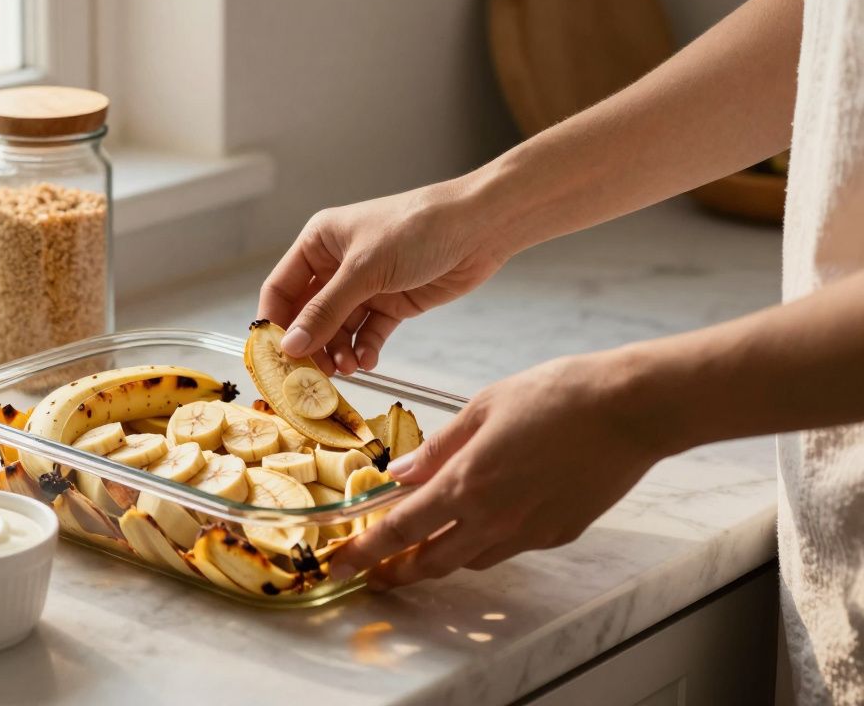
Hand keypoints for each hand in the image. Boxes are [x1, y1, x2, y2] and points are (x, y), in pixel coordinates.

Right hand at [257, 179, 511, 373]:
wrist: (479, 228)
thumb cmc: (417, 229)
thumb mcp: (364, 270)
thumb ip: (325, 311)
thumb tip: (290, 346)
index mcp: (319, 243)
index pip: (281, 289)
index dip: (275, 323)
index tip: (274, 358)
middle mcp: (336, 265)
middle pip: (307, 315)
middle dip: (310, 345)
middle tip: (313, 375)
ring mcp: (364, 286)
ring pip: (338, 329)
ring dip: (338, 352)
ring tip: (348, 369)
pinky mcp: (392, 304)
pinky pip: (368, 334)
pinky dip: (365, 350)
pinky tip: (368, 361)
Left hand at [330, 350, 676, 587]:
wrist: (629, 410)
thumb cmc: (557, 396)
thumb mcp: (483, 407)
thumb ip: (438, 448)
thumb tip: (399, 472)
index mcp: (466, 485)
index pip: (399, 530)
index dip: (363, 552)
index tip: (337, 566)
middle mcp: (493, 520)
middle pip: (430, 562)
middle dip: (395, 572)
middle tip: (373, 572)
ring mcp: (528, 533)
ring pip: (469, 561)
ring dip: (439, 558)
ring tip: (422, 546)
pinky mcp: (557, 534)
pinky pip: (508, 548)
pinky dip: (484, 542)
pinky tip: (484, 520)